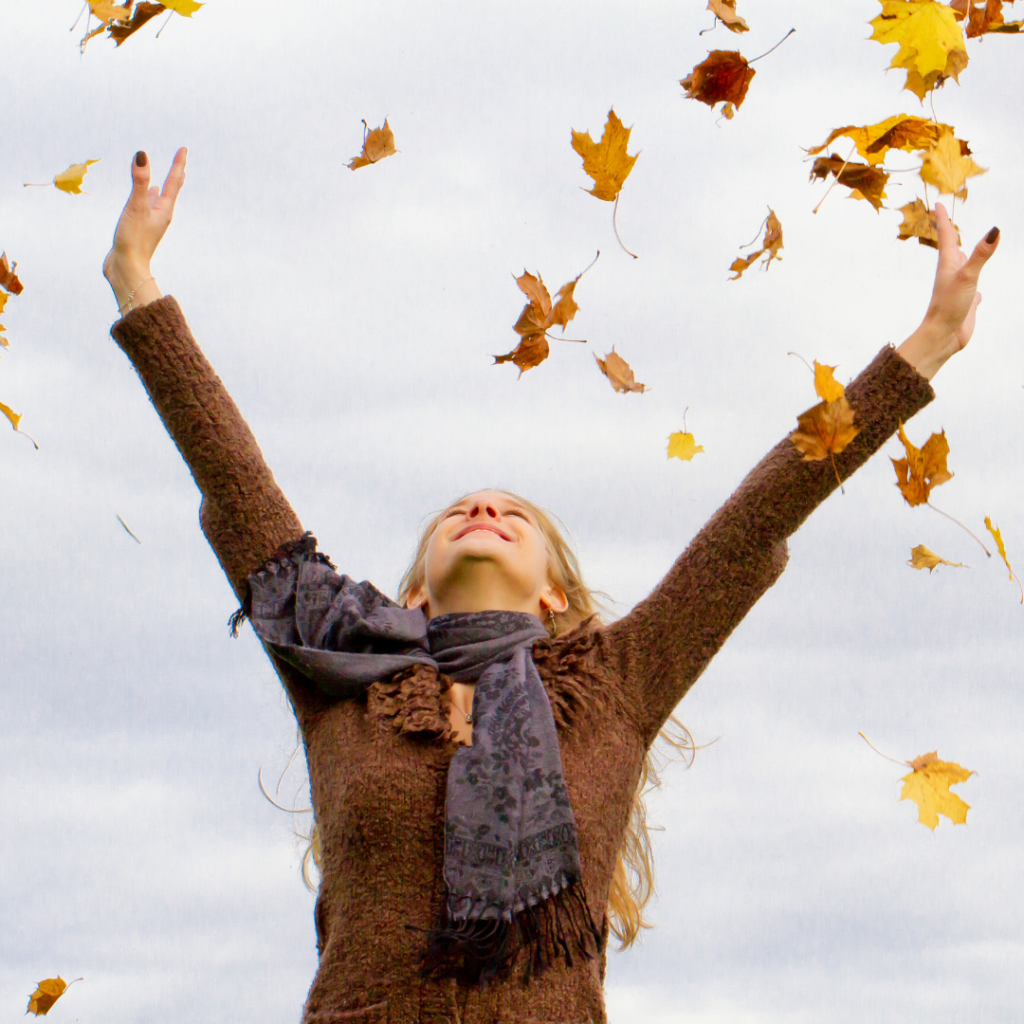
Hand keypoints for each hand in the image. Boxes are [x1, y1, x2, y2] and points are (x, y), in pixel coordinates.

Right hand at [103, 147, 186, 313]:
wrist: (126, 270)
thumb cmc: (133, 240)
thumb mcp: (135, 207)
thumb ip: (139, 181)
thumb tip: (142, 155)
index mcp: (164, 210)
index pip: (174, 181)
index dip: (178, 163)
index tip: (184, 149)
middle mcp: (160, 215)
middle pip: (171, 190)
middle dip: (175, 174)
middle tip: (181, 160)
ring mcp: (150, 223)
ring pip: (158, 200)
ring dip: (162, 187)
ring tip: (165, 179)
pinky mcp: (139, 229)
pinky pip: (146, 208)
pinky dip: (147, 198)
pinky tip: (146, 198)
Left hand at [896, 203, 999, 380]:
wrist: (942, 337)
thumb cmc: (948, 307)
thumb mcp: (968, 277)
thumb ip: (982, 255)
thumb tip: (995, 231)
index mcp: (948, 264)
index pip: (946, 235)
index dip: (943, 218)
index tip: (937, 204)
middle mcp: (952, 273)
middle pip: (953, 248)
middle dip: (951, 234)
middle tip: (947, 221)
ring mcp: (959, 288)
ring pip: (964, 268)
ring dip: (966, 258)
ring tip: (964, 251)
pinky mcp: (966, 303)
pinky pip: (974, 292)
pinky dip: (978, 289)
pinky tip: (979, 294)